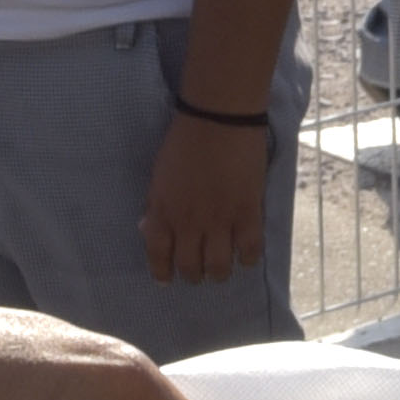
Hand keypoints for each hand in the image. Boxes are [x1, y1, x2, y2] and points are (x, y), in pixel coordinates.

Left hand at [144, 105, 272, 284]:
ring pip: (219, 267)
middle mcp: (189, 223)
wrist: (219, 119)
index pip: (158, 255)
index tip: (166, 280)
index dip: (162, 272)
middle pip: (190, 267)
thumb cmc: (184, 142)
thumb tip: (149, 228)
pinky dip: (248, 259)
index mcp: (162, 211)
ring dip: (218, 273)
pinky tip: (246, 256)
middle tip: (198, 271)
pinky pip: (250, 250)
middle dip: (193, 275)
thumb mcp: (159, 175)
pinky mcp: (248, 213)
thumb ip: (155, 205)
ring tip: (221, 268)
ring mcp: (220, 220)